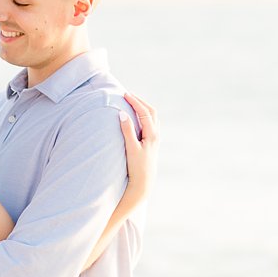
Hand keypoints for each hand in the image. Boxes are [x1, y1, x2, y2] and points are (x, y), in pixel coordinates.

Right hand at [120, 92, 158, 208]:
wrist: (144, 182)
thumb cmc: (137, 167)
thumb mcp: (131, 148)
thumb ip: (127, 130)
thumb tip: (122, 114)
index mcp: (152, 134)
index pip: (144, 112)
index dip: (135, 101)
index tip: (125, 94)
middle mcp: (155, 135)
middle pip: (151, 111)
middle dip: (140, 101)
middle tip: (128, 95)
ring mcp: (155, 138)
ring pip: (152, 117)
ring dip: (143, 107)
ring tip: (132, 102)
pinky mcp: (152, 143)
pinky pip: (150, 123)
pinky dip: (144, 115)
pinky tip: (136, 117)